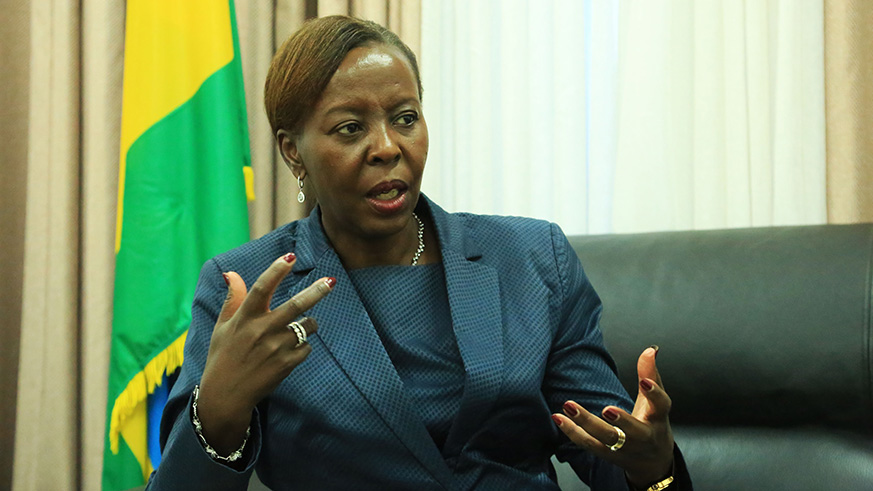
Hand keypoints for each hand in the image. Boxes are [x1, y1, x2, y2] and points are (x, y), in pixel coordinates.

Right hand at [197, 253, 334, 453]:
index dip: (276, 271)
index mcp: (245, 318)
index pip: (262, 288)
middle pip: (295, 306)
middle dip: (316, 291)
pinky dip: (303, 346)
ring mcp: (276, 348)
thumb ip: (233, 299)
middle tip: (331, 281)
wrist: (226, 396)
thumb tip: (231, 273)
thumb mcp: (222, 327)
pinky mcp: (286, 364)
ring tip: (298, 328)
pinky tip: (289, 352)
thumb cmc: (222, 357)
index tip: (290, 256)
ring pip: (307, 326)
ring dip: (308, 324)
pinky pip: (306, 347)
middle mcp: (262, 330)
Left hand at [552, 346, 673, 487]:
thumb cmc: (653, 423)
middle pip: (632, 431)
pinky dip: (572, 432)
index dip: (654, 393)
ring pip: (606, 438)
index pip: (661, 406)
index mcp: (657, 419)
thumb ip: (651, 375)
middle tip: (606, 408)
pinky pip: (588, 444)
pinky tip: (558, 418)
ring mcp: (624, 448)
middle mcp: (643, 437)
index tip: (644, 382)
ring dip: (586, 423)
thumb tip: (649, 349)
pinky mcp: (607, 454)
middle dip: (621, 421)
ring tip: (568, 405)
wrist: (652, 462)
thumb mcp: (656, 401)